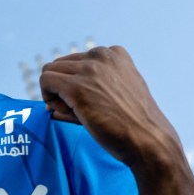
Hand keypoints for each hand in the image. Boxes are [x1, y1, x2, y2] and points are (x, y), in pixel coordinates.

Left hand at [39, 45, 180, 166]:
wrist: (148, 140)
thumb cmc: (133, 124)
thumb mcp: (117, 96)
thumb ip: (89, 91)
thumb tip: (50, 106)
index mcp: (114, 53)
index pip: (76, 60)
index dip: (74, 82)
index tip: (85, 102)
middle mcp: (101, 55)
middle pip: (60, 64)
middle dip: (61, 87)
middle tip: (74, 110)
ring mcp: (89, 69)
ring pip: (49, 71)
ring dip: (53, 93)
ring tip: (70, 112)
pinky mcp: (77, 87)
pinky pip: (45, 81)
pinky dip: (48, 97)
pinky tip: (64, 112)